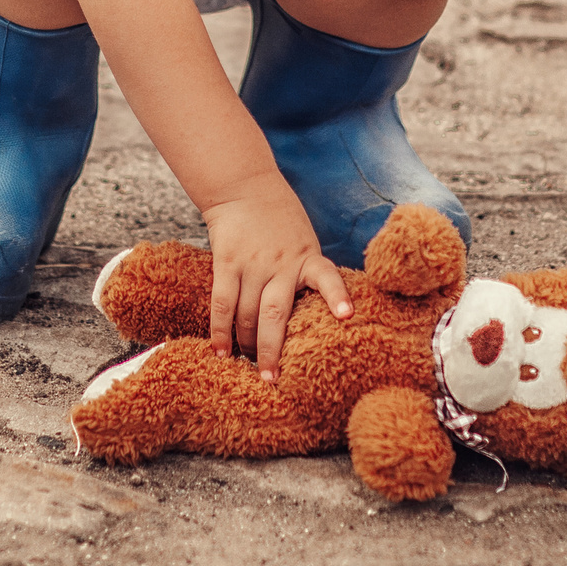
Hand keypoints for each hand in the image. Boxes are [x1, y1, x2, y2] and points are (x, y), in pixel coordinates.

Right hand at [199, 173, 351, 379]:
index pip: (327, 276)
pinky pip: (221, 302)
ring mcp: (252, 263)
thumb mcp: (305, 242)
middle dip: (272, 350)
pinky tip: (220, 352)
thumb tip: (314, 319)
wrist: (244, 187)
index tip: (347, 316)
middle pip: (276, 314)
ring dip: (246, 344)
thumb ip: (307, 273)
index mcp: (308, 257)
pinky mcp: (226, 262)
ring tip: (248, 365)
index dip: (337, 296)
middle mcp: (281, 263)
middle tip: (271, 378)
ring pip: (247, 314)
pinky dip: (219, 331)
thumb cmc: (280, 221)